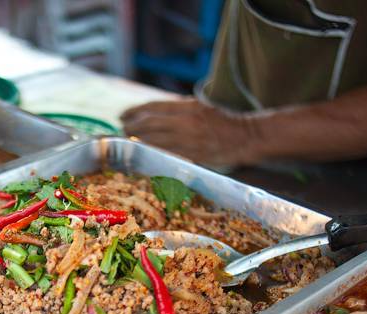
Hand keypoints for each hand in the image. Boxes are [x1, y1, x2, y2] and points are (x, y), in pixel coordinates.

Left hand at [121, 99, 261, 167]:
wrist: (246, 136)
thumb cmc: (223, 121)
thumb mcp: (201, 107)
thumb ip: (179, 110)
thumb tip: (153, 116)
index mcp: (189, 106)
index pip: (154, 107)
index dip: (135, 111)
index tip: (123, 114)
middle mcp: (187, 121)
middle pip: (150, 123)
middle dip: (131, 126)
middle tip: (121, 127)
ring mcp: (189, 139)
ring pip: (154, 139)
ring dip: (137, 139)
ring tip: (127, 138)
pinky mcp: (192, 154)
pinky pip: (166, 153)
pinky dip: (151, 151)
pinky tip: (143, 150)